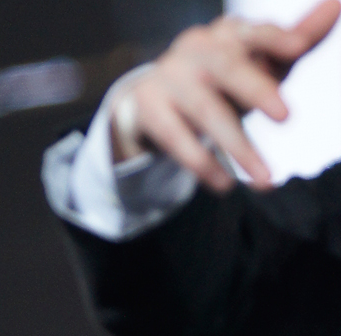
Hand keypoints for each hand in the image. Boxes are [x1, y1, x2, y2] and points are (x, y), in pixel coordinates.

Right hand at [110, 0, 339, 190]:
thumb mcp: (258, 62)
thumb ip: (297, 38)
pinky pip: (175, 137)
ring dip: (237, 147)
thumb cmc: (219, 81)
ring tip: (265, 180)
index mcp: (226, 32)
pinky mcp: (147, 107)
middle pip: (227, 67)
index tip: (298, 49)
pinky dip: (201, 163)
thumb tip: (338, 3)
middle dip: (256, 90)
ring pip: (205, 111)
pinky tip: (224, 184)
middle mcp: (195, 48)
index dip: (274, 39)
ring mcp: (167, 76)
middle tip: (286, 118)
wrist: (149, 100)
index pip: (252, 31)